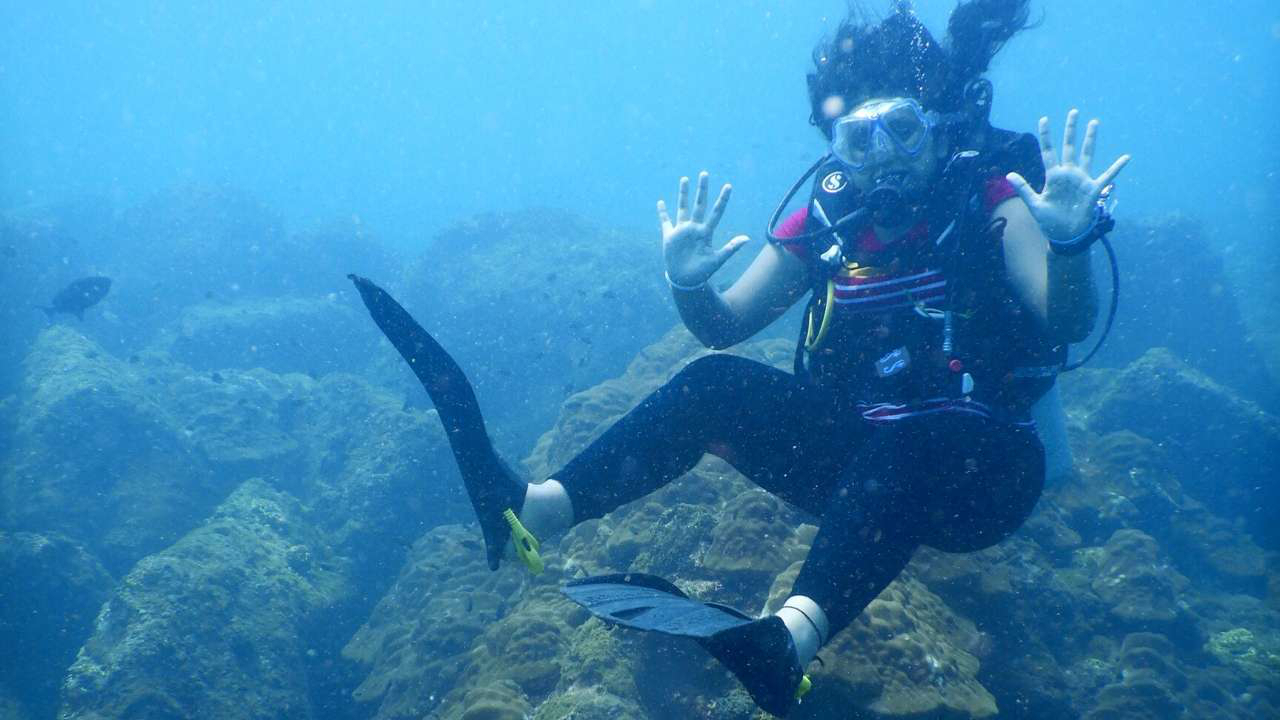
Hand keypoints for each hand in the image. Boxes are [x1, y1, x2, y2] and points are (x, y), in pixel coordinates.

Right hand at [657, 171, 749, 286]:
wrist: (686, 281)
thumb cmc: (702, 272)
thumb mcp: (718, 260)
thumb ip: (731, 248)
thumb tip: (747, 238)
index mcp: (706, 232)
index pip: (717, 212)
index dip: (722, 199)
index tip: (728, 186)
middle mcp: (695, 228)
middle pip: (699, 204)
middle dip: (702, 190)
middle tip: (704, 173)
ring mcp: (682, 231)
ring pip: (683, 208)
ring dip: (683, 194)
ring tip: (685, 179)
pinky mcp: (670, 236)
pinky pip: (666, 221)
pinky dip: (662, 212)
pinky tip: (660, 202)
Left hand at [1007, 109, 1130, 243]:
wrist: (1064, 235)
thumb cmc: (1049, 220)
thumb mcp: (1034, 204)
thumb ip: (1023, 188)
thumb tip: (1008, 175)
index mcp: (1053, 176)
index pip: (1048, 152)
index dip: (1046, 136)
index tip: (1044, 119)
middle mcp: (1068, 174)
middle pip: (1069, 147)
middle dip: (1071, 130)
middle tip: (1073, 112)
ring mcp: (1081, 180)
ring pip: (1087, 155)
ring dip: (1090, 139)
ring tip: (1094, 123)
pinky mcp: (1093, 190)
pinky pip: (1107, 176)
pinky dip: (1116, 168)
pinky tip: (1126, 157)